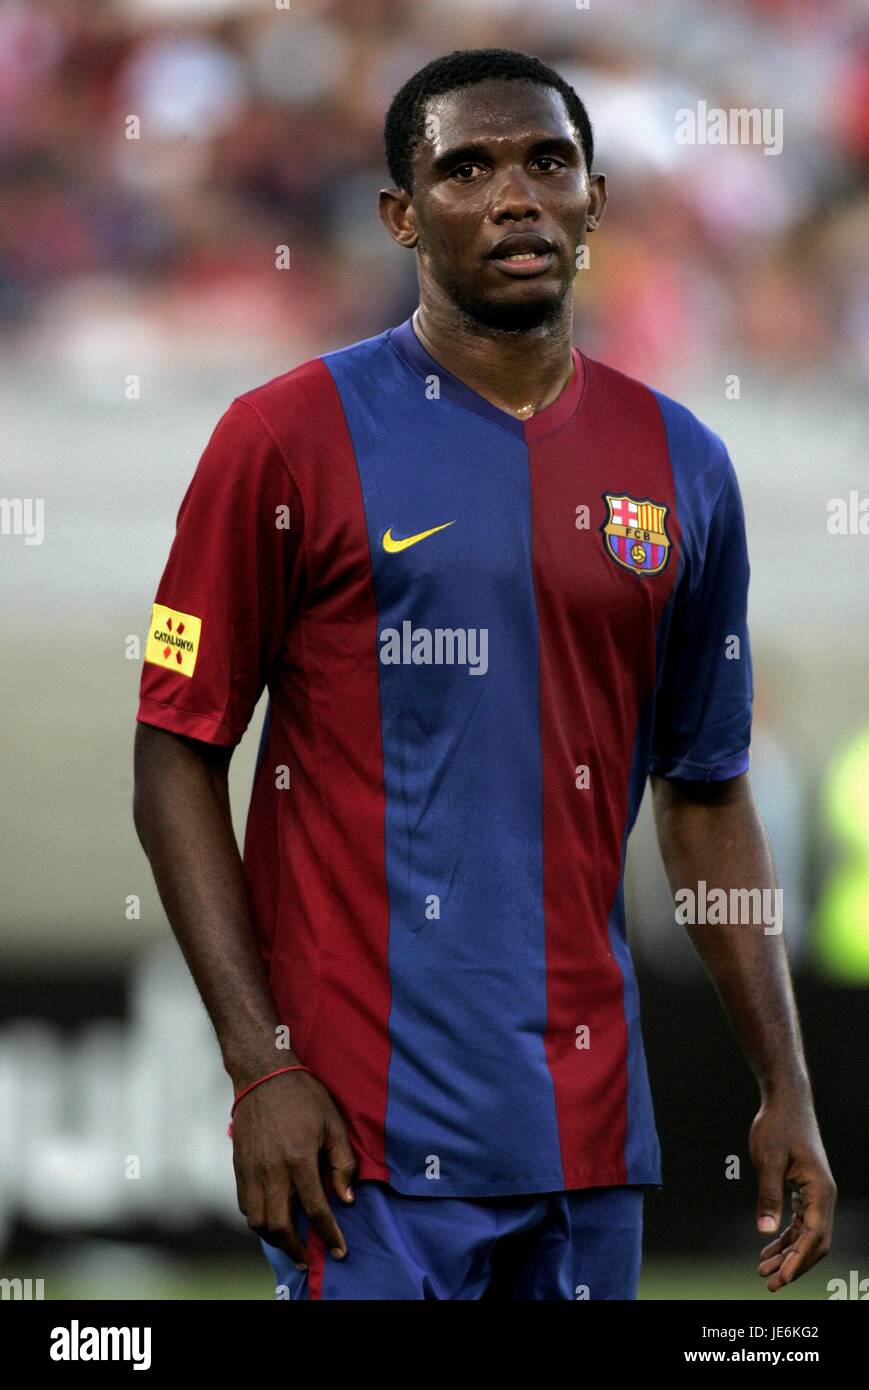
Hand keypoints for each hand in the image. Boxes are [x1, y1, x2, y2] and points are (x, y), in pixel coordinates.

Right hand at [231, 1069, 357, 1268]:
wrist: (263, 1075)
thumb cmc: (303, 1096)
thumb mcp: (333, 1123)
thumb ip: (342, 1163)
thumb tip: (347, 1198)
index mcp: (299, 1159)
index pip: (316, 1209)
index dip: (329, 1235)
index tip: (339, 1251)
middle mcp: (272, 1170)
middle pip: (280, 1225)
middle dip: (296, 1248)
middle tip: (308, 1258)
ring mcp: (251, 1170)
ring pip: (256, 1221)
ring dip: (273, 1238)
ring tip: (289, 1242)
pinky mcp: (239, 1166)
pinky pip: (244, 1204)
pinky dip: (257, 1219)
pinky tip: (270, 1218)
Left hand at [749, 1095, 835, 1291]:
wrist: (785, 1102)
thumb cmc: (777, 1125)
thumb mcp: (768, 1159)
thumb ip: (768, 1196)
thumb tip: (766, 1232)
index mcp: (820, 1191)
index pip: (813, 1236)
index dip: (797, 1261)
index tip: (780, 1279)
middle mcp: (823, 1196)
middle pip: (814, 1242)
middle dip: (794, 1264)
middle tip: (769, 1283)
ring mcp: (816, 1194)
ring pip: (806, 1235)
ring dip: (788, 1254)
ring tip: (764, 1271)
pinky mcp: (804, 1189)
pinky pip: (800, 1222)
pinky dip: (786, 1238)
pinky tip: (769, 1250)